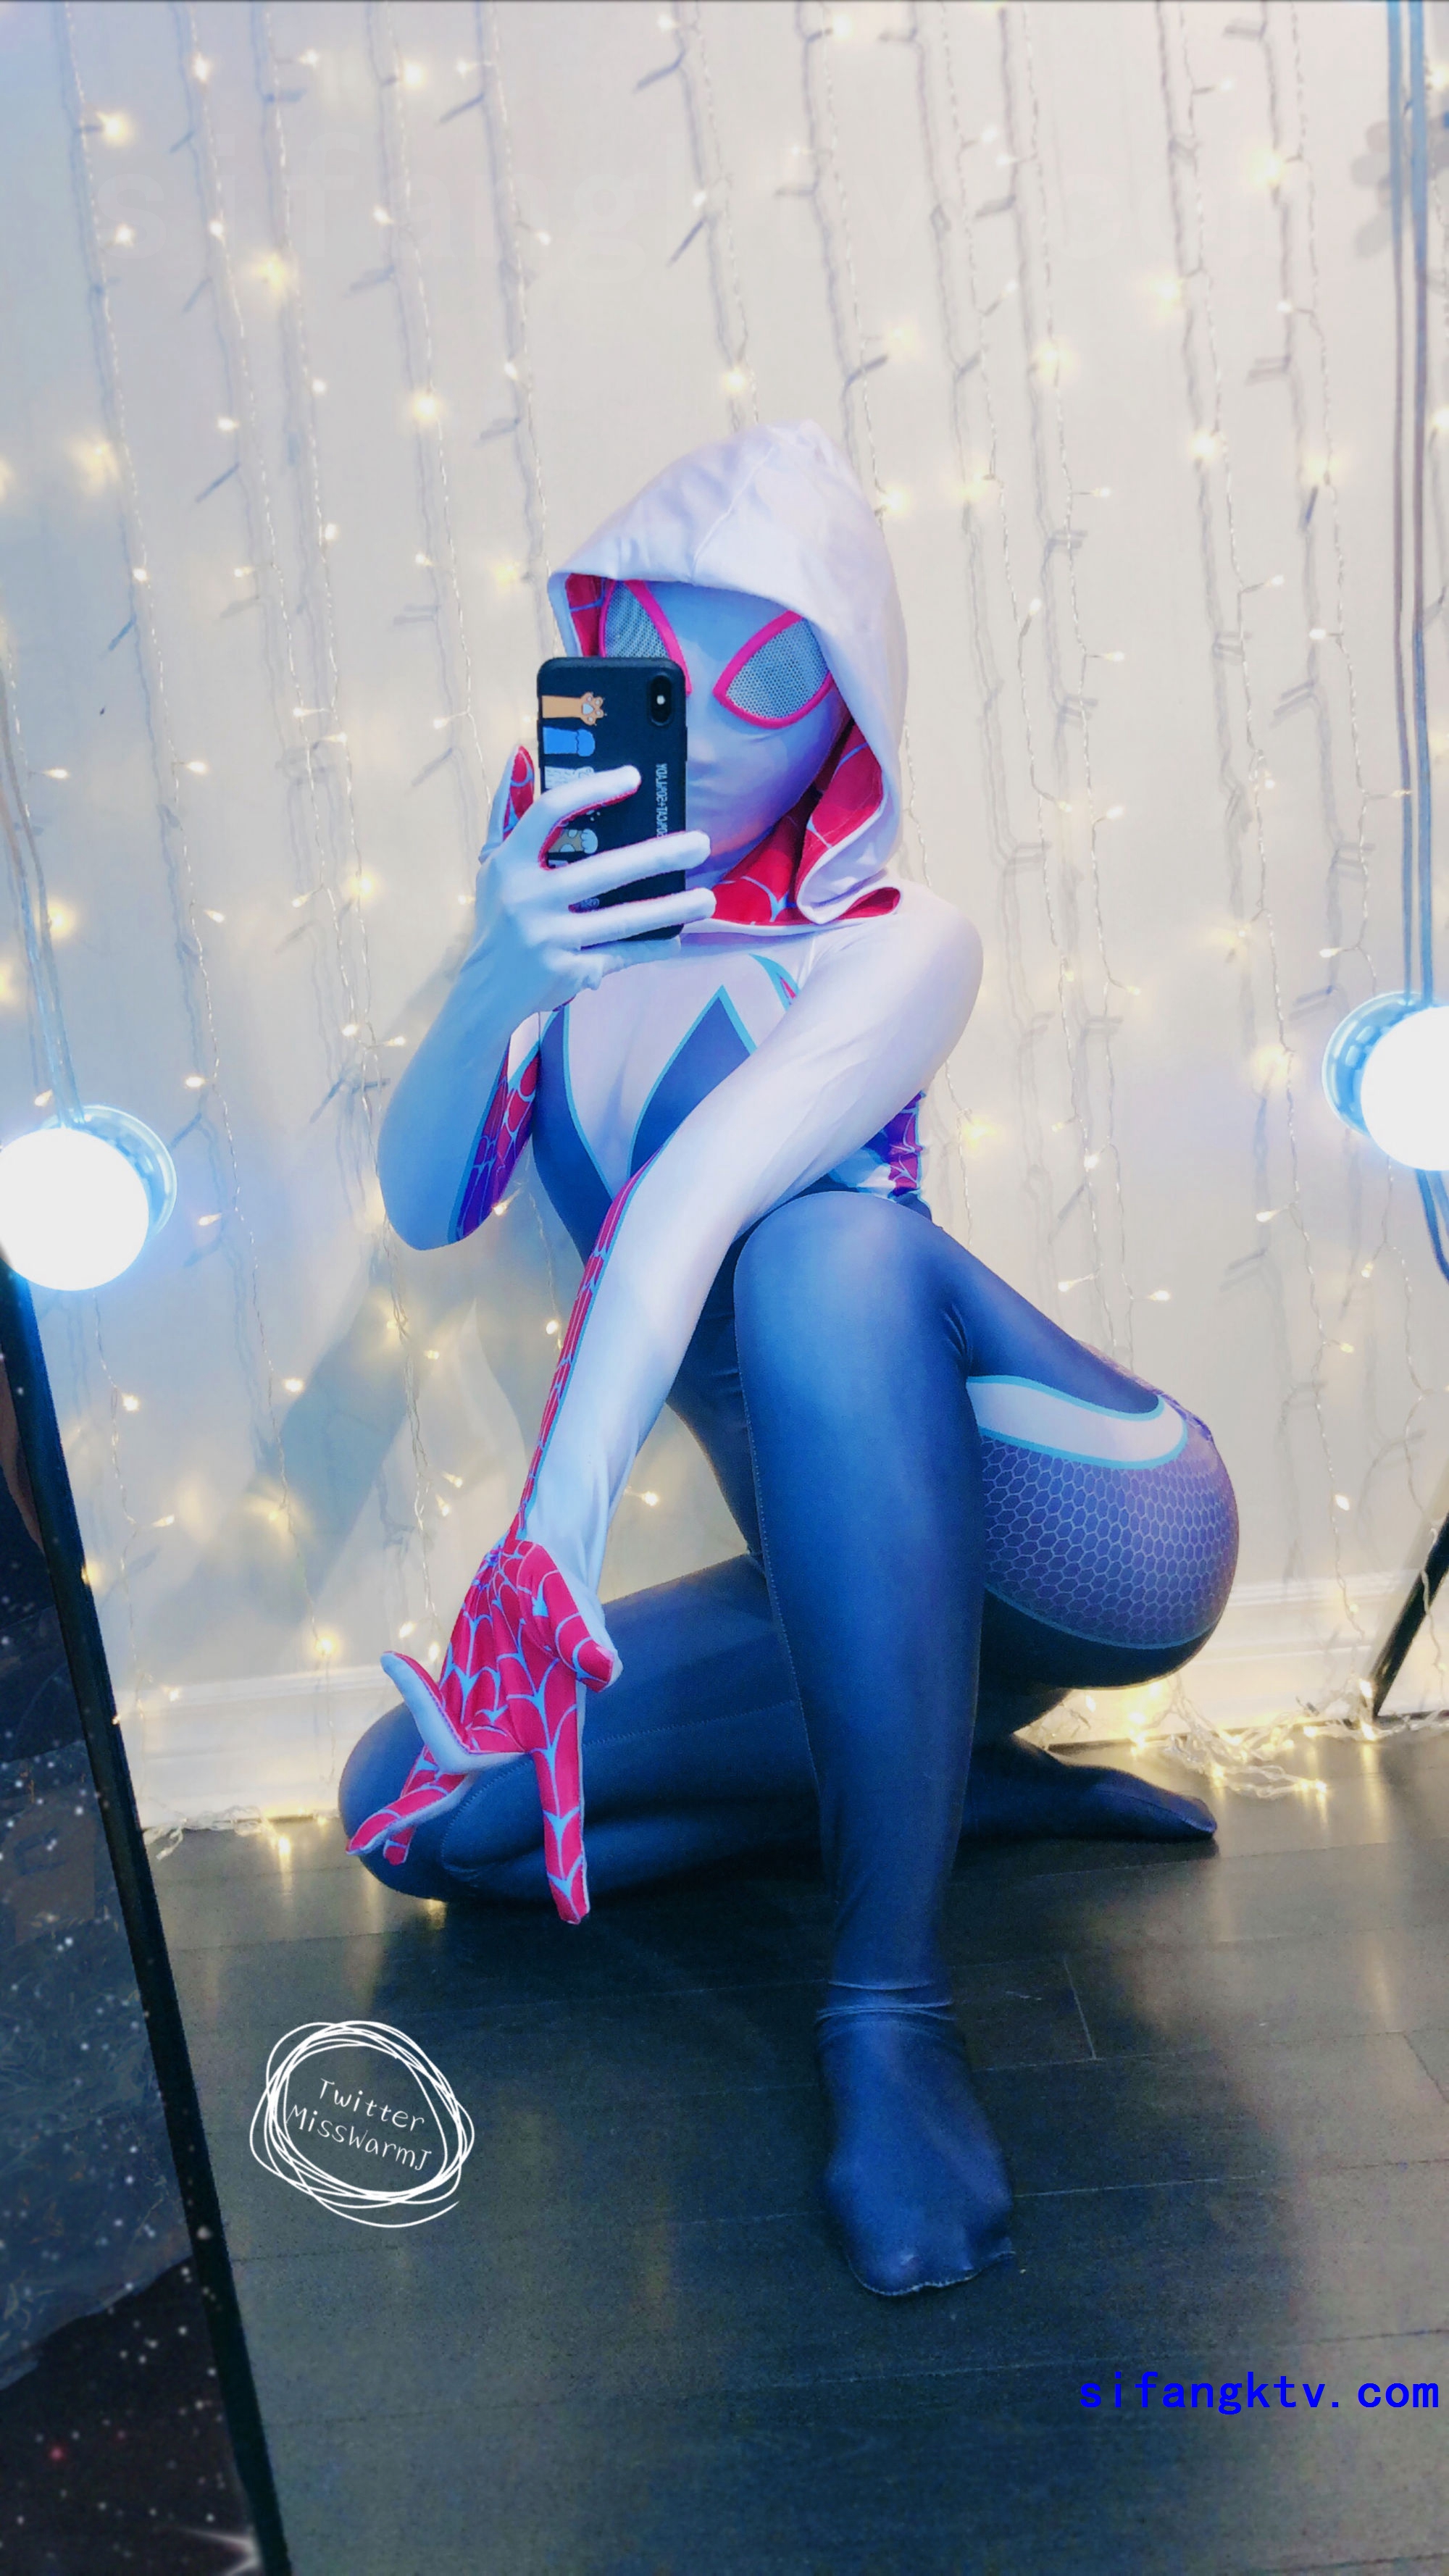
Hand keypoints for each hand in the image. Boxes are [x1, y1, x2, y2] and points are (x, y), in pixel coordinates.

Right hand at [465, 756, 713, 1022]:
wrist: (485, 993)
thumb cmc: (497, 921)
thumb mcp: (493, 870)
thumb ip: (506, 816)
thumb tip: (517, 758)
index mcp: (509, 864)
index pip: (550, 813)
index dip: (591, 790)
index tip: (633, 777)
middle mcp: (528, 899)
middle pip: (603, 870)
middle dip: (658, 857)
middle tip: (702, 844)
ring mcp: (549, 938)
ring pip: (623, 920)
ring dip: (671, 909)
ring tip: (707, 899)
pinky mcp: (568, 971)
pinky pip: (620, 955)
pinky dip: (650, 949)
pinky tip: (676, 940)